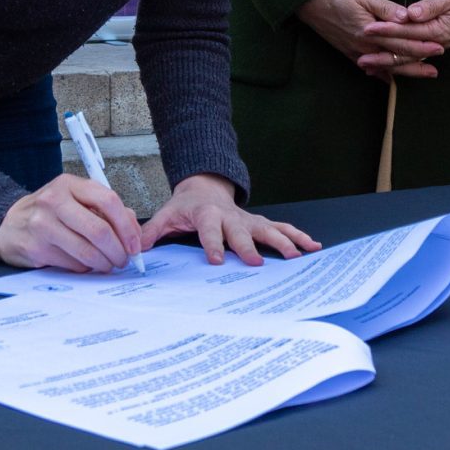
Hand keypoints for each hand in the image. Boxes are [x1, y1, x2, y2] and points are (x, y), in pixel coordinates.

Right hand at [0, 173, 144, 271]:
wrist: (8, 224)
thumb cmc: (48, 212)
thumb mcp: (75, 200)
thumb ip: (106, 211)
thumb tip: (135, 233)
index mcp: (69, 184)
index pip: (108, 200)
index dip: (127, 226)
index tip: (135, 243)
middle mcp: (54, 201)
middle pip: (99, 230)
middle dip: (119, 250)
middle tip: (124, 259)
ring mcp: (43, 225)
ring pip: (87, 252)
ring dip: (104, 264)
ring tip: (108, 264)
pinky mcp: (36, 248)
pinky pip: (72, 264)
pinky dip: (85, 268)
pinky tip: (84, 264)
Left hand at [139, 174, 320, 266]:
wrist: (204, 186)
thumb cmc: (186, 206)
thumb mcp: (167, 215)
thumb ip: (153, 232)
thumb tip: (136, 250)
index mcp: (206, 214)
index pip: (209, 230)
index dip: (213, 244)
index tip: (217, 261)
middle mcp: (231, 216)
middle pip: (242, 231)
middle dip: (249, 246)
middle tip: (257, 263)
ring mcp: (248, 219)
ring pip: (268, 228)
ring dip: (284, 241)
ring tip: (299, 255)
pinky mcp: (259, 222)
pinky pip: (281, 228)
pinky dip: (298, 235)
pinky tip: (313, 246)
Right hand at [298, 0, 440, 80]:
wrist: (309, 0)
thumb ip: (387, 8)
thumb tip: (408, 17)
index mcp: (371, 32)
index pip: (402, 43)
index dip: (421, 47)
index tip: (439, 49)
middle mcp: (364, 47)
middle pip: (395, 59)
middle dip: (417, 65)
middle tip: (435, 71)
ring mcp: (354, 51)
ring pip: (384, 66)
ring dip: (403, 72)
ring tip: (420, 75)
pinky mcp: (346, 50)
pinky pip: (367, 67)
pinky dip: (380, 73)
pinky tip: (388, 78)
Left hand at [358, 0, 449, 76]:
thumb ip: (431, 6)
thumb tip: (411, 13)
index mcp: (438, 30)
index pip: (407, 32)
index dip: (385, 31)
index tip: (366, 29)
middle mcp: (438, 42)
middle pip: (405, 52)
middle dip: (382, 55)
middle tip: (359, 60)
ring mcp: (439, 45)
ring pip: (409, 58)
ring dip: (388, 62)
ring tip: (368, 67)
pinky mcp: (438, 43)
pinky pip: (416, 56)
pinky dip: (401, 62)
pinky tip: (387, 66)